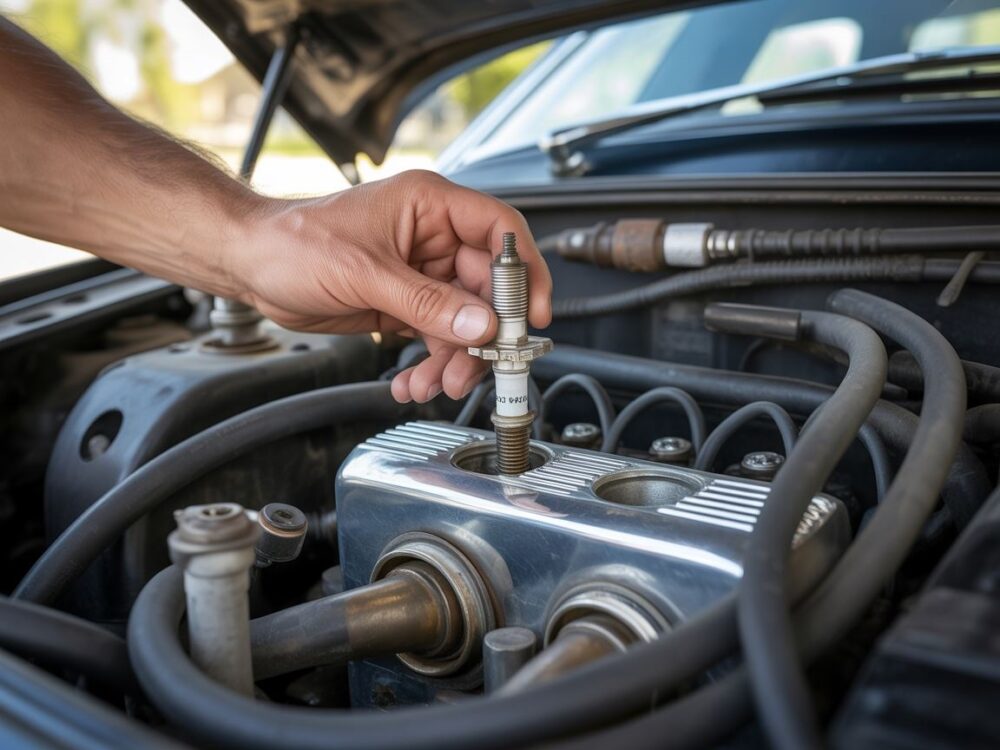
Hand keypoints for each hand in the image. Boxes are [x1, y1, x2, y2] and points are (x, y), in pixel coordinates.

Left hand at [238, 170, 551, 402]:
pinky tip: (413, 381)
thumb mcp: (364, 271)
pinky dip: (430, 364)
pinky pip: (436, 337)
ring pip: (462, 321)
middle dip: (483, 333)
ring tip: (435, 384)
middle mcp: (433, 237)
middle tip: (479, 366)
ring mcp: (421, 273)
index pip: (500, 230)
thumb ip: (426, 302)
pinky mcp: (406, 304)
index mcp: (429, 205)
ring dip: (454, 358)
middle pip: (485, 288)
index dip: (523, 270)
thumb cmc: (293, 242)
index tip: (532, 313)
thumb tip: (479, 323)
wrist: (251, 266)